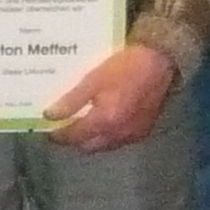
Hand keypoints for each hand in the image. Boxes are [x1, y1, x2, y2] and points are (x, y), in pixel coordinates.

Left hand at [44, 42, 174, 151]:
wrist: (161, 62)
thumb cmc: (126, 66)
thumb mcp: (94, 79)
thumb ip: (71, 100)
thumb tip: (49, 116)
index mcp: (104, 121)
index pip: (73, 137)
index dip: (58, 135)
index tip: (47, 129)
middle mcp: (118, 134)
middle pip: (87, 147)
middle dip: (74, 140)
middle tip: (64, 127)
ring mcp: (132, 135)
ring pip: (103, 146)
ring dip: (91, 140)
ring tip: (83, 125)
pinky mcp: (143, 131)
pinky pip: (119, 141)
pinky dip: (107, 136)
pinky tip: (105, 123)